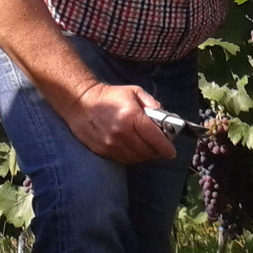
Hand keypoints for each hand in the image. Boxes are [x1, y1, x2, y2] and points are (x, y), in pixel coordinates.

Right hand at [61, 81, 176, 163]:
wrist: (81, 103)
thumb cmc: (110, 96)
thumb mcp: (135, 92)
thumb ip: (152, 104)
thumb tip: (166, 119)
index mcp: (132, 116)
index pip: (155, 138)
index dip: (166, 147)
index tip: (171, 152)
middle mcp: (122, 133)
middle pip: (148, 151)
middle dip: (157, 151)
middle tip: (160, 147)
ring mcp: (112, 144)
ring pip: (137, 158)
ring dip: (145, 155)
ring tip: (147, 147)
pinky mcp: (103, 151)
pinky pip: (125, 160)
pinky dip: (133, 157)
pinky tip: (134, 149)